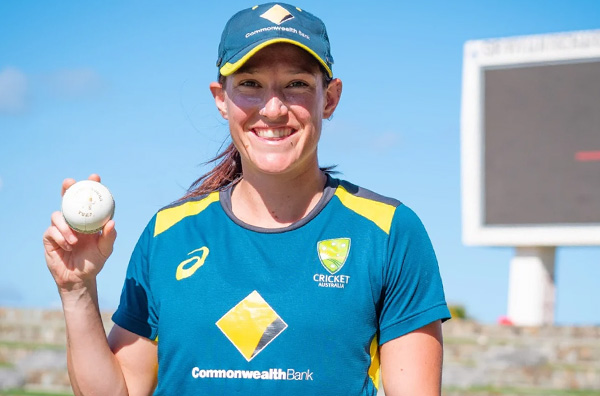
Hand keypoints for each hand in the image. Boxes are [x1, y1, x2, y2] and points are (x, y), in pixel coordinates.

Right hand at [43, 174, 116, 291]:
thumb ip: (109, 236)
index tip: (95, 177)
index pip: (89, 200)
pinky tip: (68, 246)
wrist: (79, 278)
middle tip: (70, 183)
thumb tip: (112, 222)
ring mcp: (60, 228)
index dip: (90, 186)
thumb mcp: (105, 250)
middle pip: (67, 199)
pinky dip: (61, 237)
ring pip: (57, 215)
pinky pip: (51, 231)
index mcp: (87, 220)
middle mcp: (73, 221)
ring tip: (75, 240)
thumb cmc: (93, 262)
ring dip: (66, 226)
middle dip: (67, 188)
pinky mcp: (49, 238)